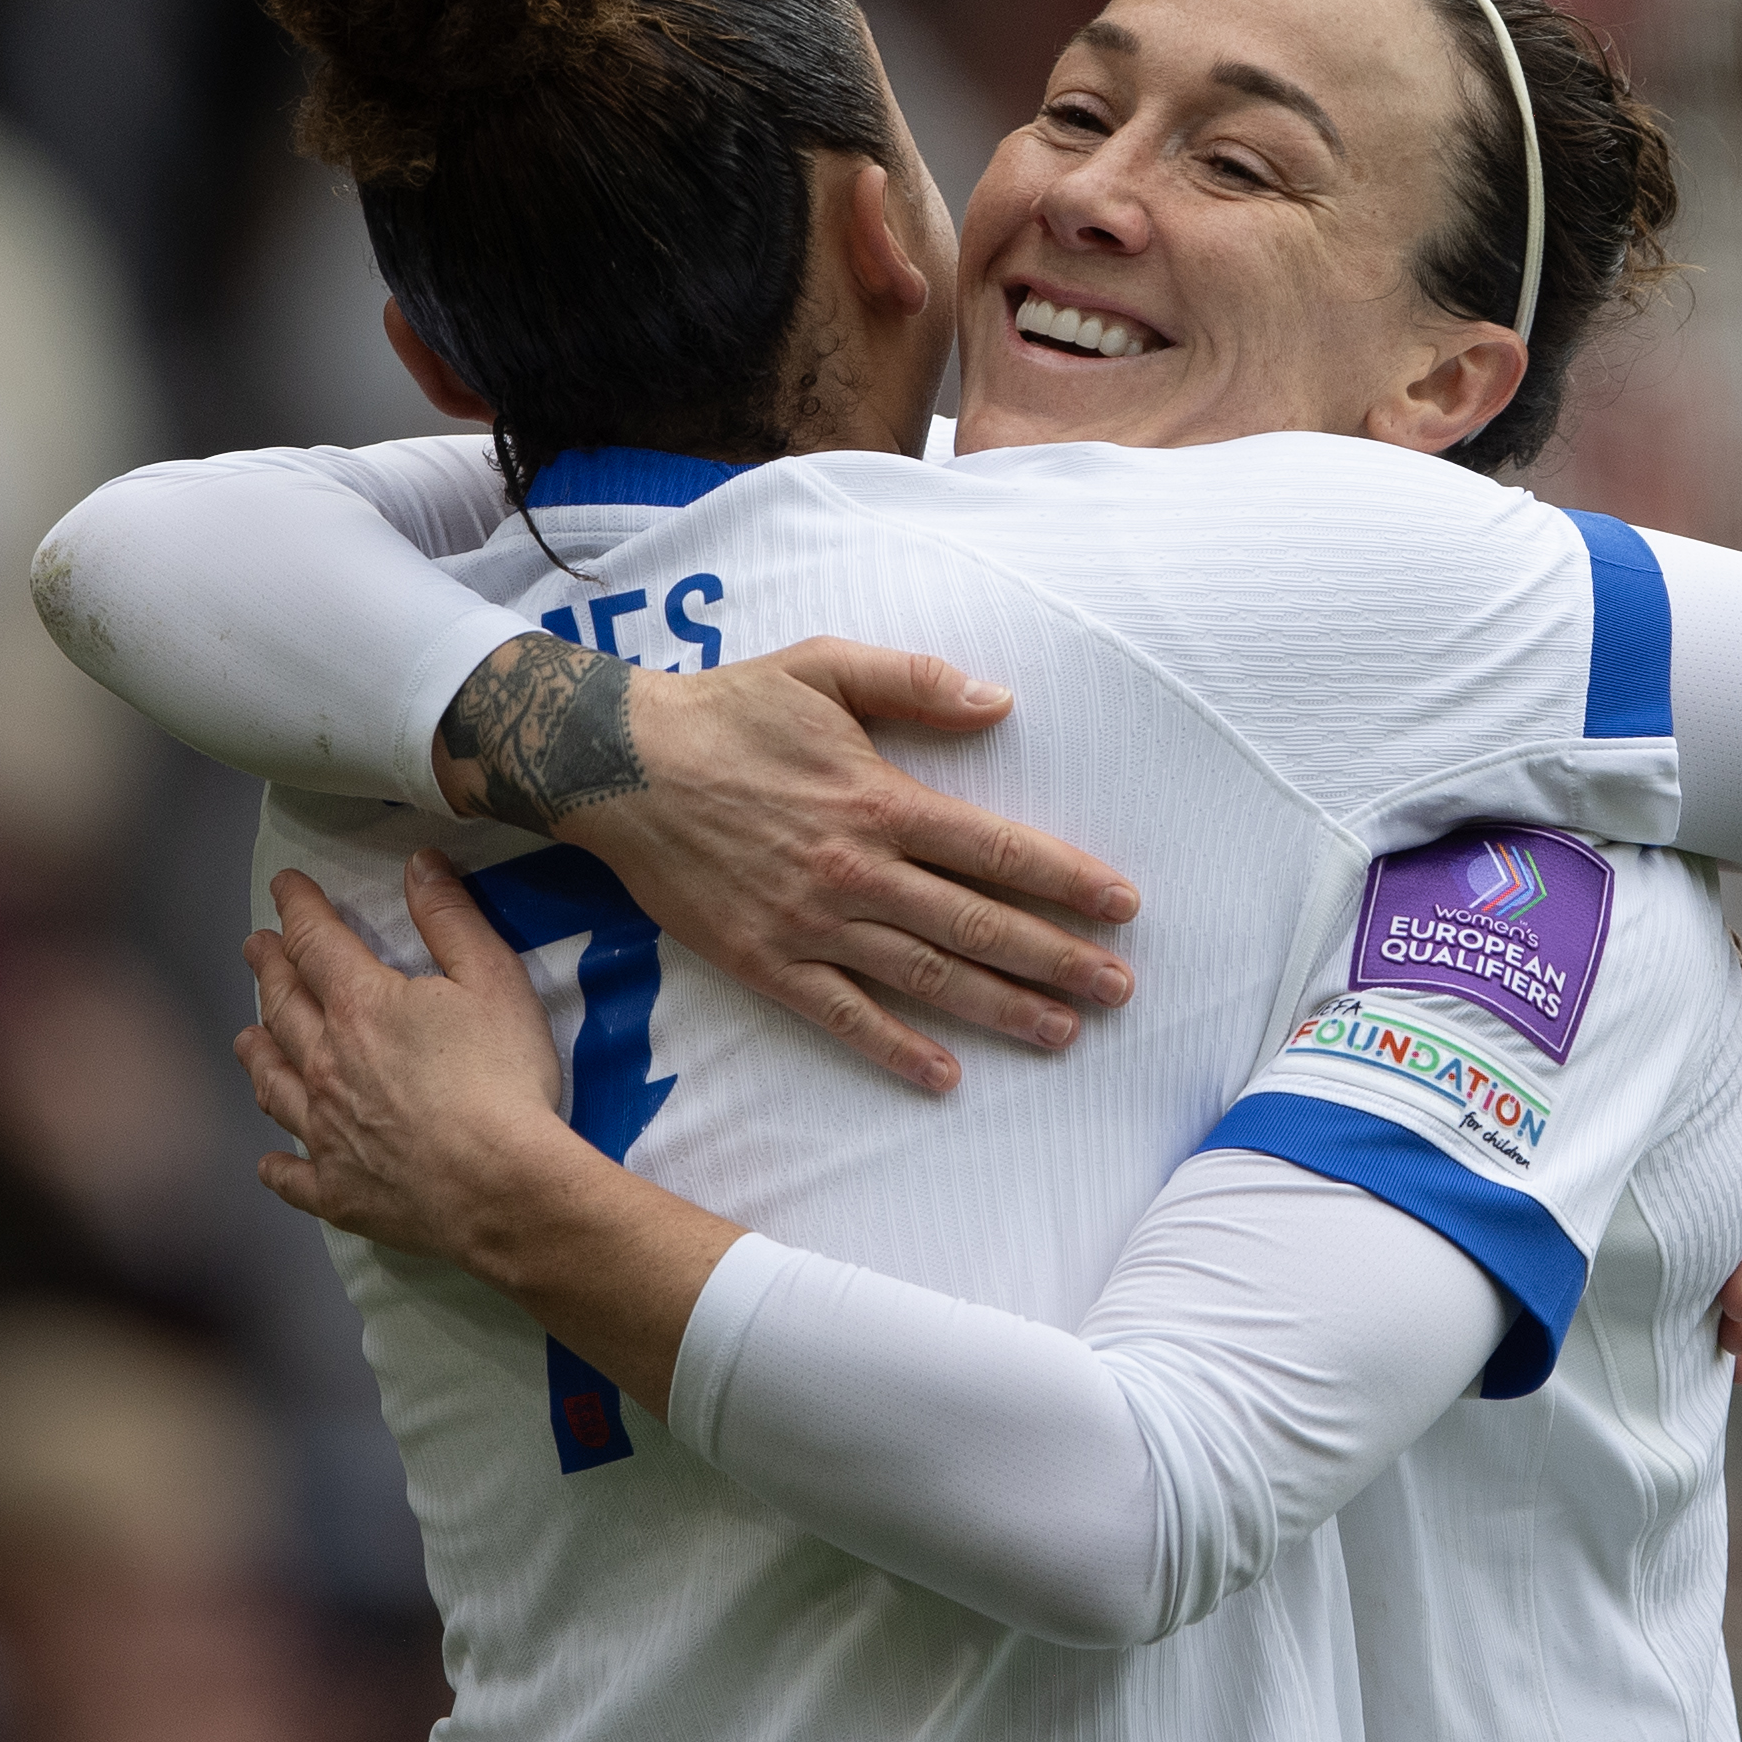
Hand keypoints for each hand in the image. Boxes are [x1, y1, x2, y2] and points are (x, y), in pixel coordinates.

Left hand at [237, 860, 744, 1412]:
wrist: (501, 1187)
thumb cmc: (504, 1078)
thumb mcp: (494, 980)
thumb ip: (452, 919)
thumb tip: (418, 863)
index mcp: (361, 1006)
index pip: (315, 942)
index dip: (297, 907)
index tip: (284, 886)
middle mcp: (327, 1064)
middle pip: (284, 1008)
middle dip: (269, 970)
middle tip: (254, 947)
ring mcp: (325, 1131)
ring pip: (275, 1084)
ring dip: (257, 1055)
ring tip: (246, 1039)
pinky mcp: (337, 1190)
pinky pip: (292, 1175)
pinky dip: (277, 1166)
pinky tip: (269, 1162)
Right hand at [432, 632, 1140, 1092]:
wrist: (620, 766)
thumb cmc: (729, 711)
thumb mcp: (824, 666)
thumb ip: (916, 681)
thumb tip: (1000, 702)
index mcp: (880, 801)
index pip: (995, 849)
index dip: (1066, 880)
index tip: (1122, 905)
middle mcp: (856, 871)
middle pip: (978, 924)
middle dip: (1058, 959)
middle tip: (1121, 990)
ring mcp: (811, 924)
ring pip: (925, 976)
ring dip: (1001, 1009)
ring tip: (1064, 1032)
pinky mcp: (766, 962)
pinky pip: (842, 1016)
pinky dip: (895, 1049)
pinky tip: (946, 1076)